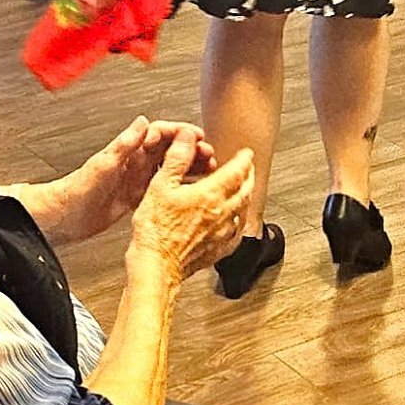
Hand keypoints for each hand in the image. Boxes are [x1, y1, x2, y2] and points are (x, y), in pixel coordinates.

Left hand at [34, 117, 217, 244]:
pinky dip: (178, 188)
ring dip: (188, 167)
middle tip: (210, 155)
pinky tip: (191, 192)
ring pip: (169, 169)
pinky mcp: (136, 198)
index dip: (180, 133)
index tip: (198, 136)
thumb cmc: (79, 189)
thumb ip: (124, 143)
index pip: (160, 134)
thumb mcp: (104, 163)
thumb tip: (142, 122)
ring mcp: (136, 180)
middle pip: (169, 150)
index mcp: (128, 150)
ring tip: (208, 171)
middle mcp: (134, 162)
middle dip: (190, 150)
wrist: (65, 216)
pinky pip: (162, 188)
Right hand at [128, 133, 253, 283]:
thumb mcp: (160, 185)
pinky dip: (238, 224)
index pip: (236, 172)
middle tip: (249, 169)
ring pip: (243, 212)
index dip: (244, 159)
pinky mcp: (216, 252)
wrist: (156, 266)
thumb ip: (177, 159)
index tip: (247, 153)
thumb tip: (188, 138)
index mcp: (210, 195)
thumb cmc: (155, 230)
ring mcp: (221, 235)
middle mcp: (221, 214)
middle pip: (246, 191)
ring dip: (246, 198)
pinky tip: (233, 225)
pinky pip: (236, 235)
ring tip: (243, 192)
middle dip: (249, 176)